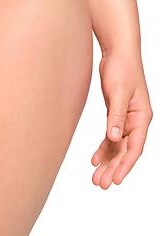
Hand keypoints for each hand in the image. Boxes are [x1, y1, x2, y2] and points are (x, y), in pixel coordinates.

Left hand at [91, 48, 152, 188]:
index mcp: (142, 118)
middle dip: (114, 168)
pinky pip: (110, 136)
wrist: (117, 51)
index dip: (125, 165)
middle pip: (125, 151)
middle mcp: (136, 121)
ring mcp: (126, 118)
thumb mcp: (118, 92)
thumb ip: (116, 116)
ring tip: (96, 178)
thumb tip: (114, 139)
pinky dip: (104, 148)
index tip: (116, 180)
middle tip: (101, 184)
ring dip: (108, 161)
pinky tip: (94, 159)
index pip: (135, 148)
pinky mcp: (115, 113)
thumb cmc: (121, 68)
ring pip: (117, 146)